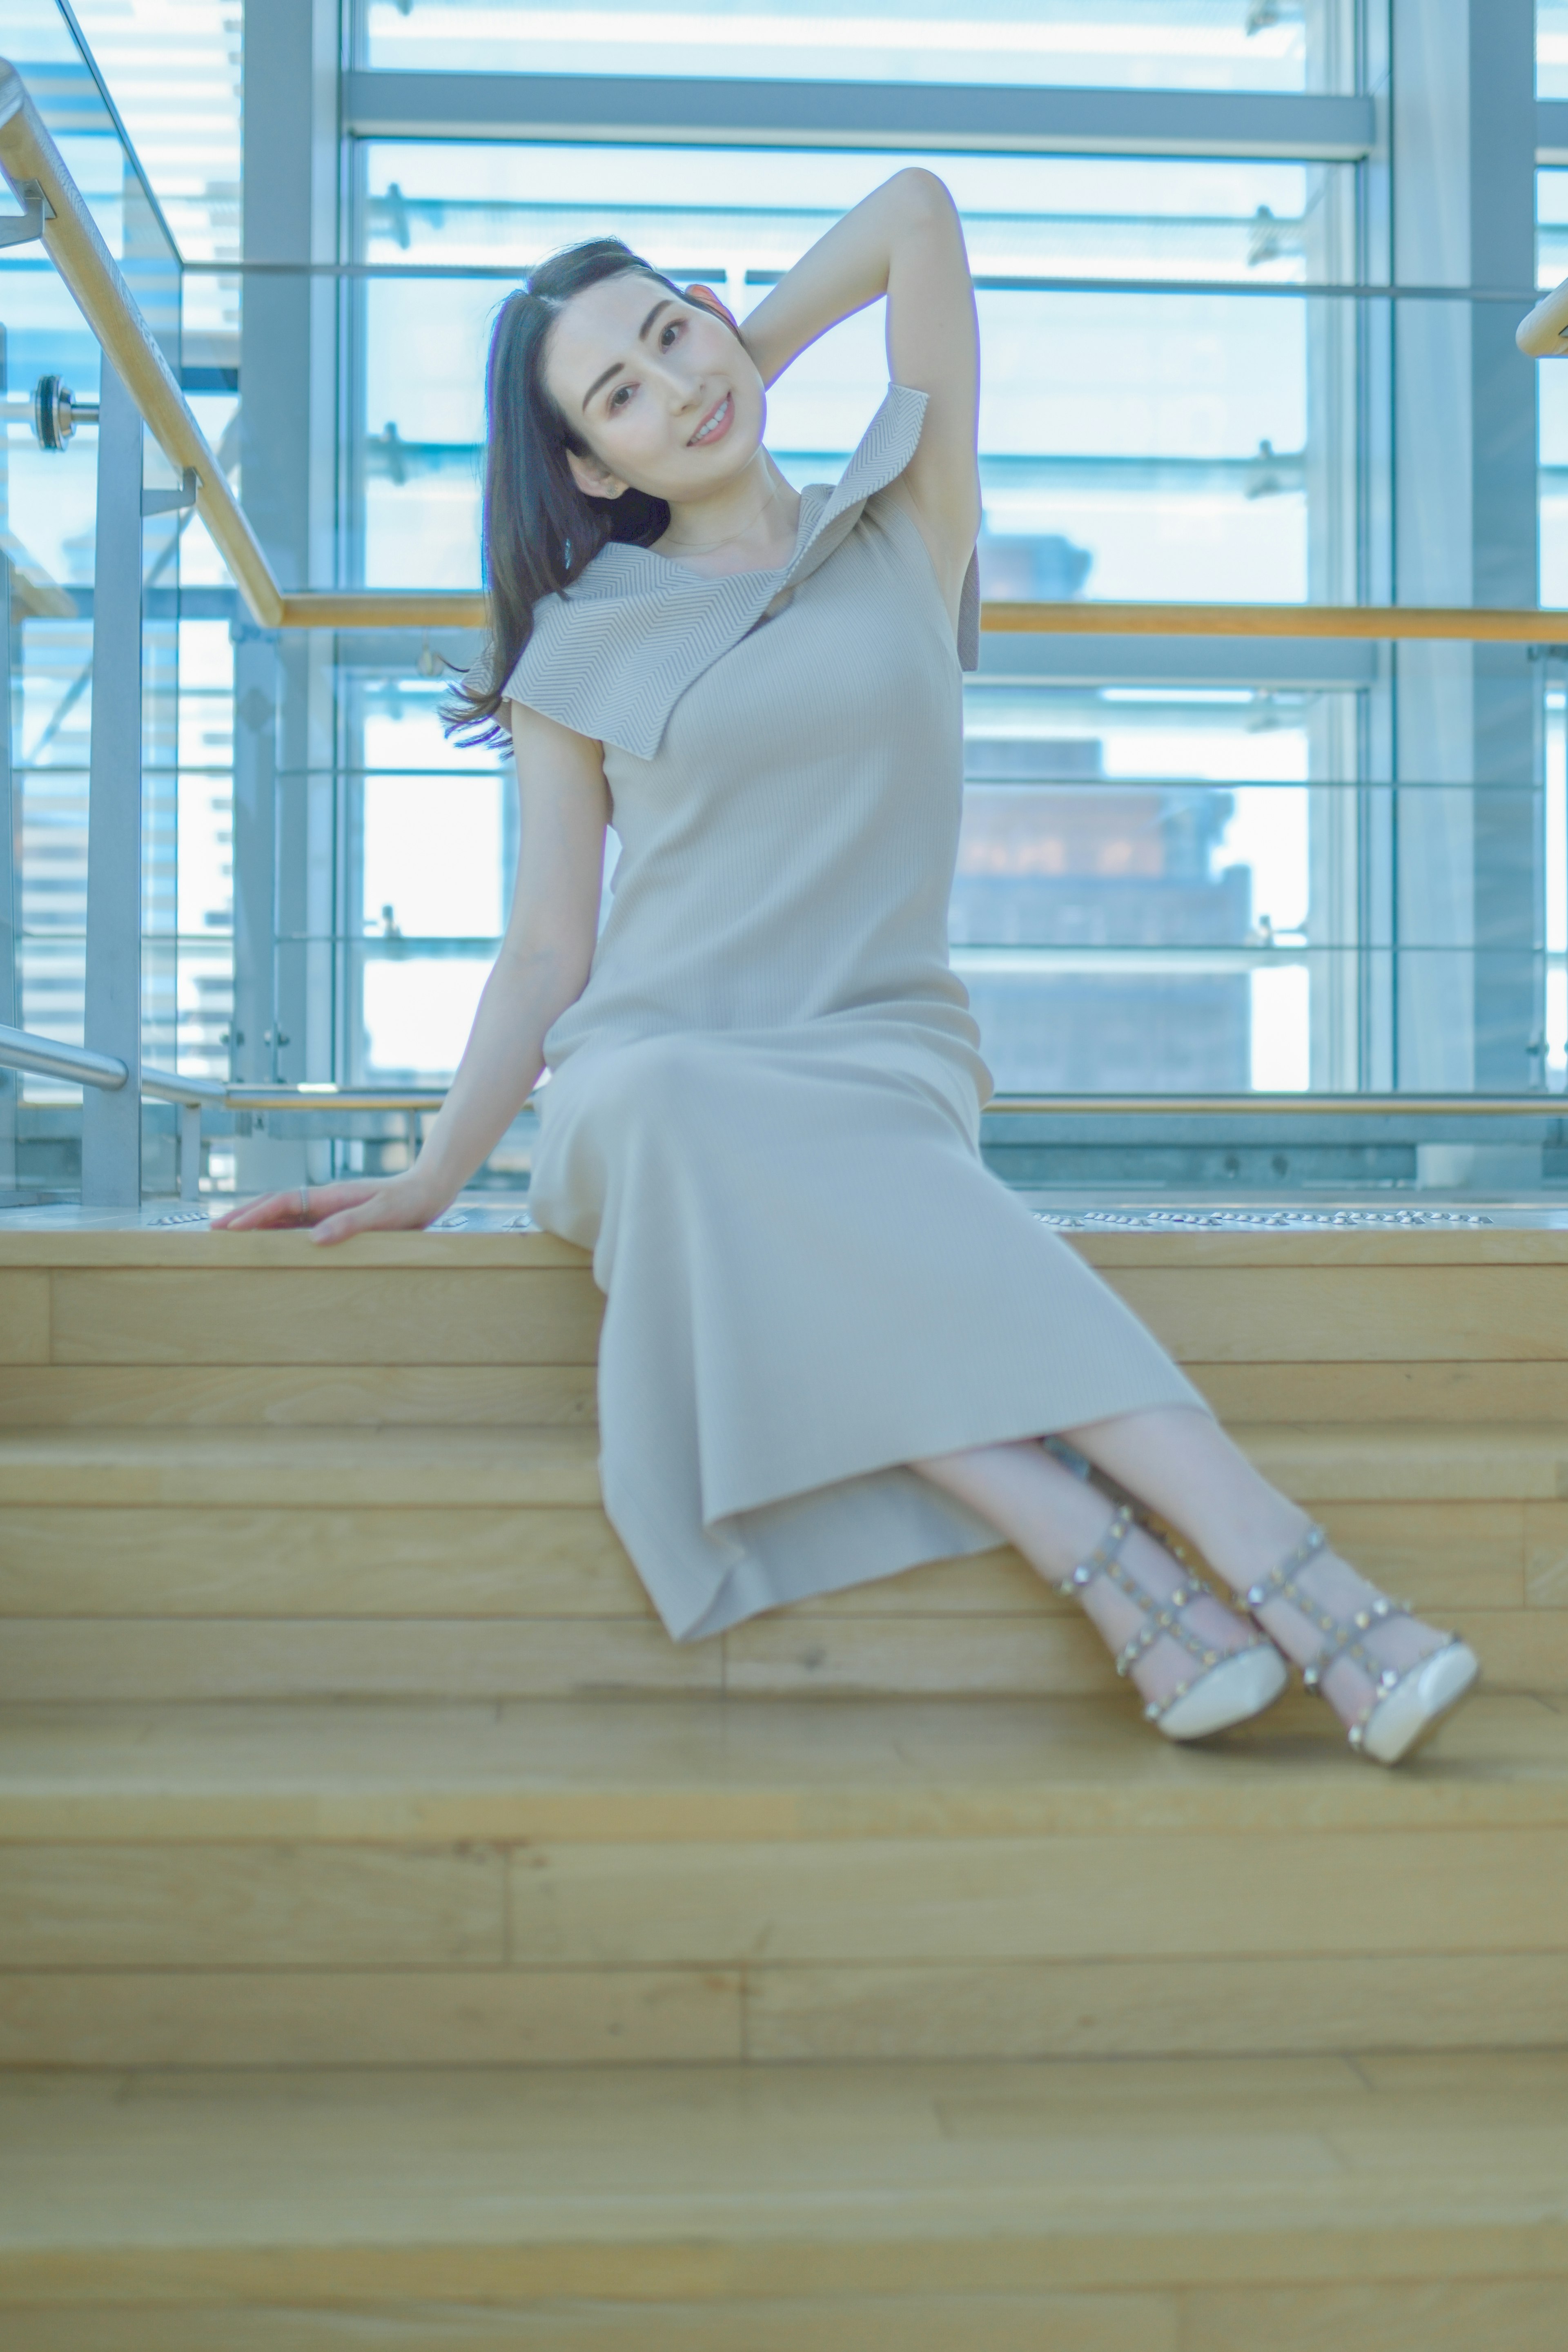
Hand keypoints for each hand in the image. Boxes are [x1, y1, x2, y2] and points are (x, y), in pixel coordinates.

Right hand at [210, 1170, 447, 1244]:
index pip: (281, 1204)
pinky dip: (281, 1233)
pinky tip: (272, 1245)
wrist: (428, 1191)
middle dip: (244, 1218)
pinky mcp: (338, 1220)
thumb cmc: (408, 1202)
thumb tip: (314, 1239)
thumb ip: (351, 1224)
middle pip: (275, 1207)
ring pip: (285, 1217)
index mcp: (330, 1197)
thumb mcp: (382, 1214)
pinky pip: (302, 1226)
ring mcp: (329, 1210)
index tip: (228, 1227)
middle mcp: (324, 1201)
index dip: (253, 1215)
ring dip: (258, 1226)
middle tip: (213, 1232)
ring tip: (231, 1239)